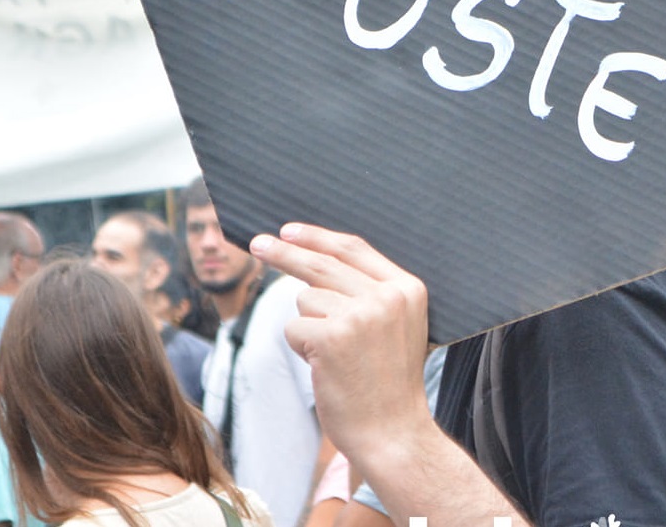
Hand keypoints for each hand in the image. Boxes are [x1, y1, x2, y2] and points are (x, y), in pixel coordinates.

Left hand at [253, 225, 434, 463]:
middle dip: (284, 252)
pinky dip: (301, 349)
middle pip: (322, 263)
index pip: (354, 248)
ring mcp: (360, 315)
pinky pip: (293, 328)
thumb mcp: (397, 327)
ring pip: (305, 300)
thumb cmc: (388, 384)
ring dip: (308, 328)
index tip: (289, 231)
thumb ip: (369, 293)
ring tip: (335, 358)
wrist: (394, 433)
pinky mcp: (332, 337)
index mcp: (408, 288)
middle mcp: (386, 296)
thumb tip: (314, 266)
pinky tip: (326, 370)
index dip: (318, 238)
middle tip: (257, 244)